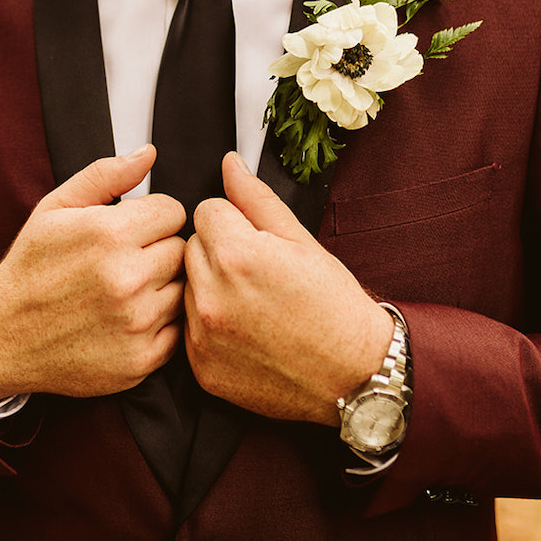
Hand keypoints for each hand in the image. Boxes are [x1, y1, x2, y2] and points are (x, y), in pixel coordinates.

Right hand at [0, 145, 185, 403]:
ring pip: (184, 289)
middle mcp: (127, 278)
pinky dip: (160, 324)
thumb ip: (105, 176)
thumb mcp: (55, 209)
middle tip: (127, 261)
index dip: (153, 217)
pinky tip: (129, 318)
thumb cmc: (31, 269)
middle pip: (182, 249)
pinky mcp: (141, 359)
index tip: (134, 230)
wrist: (1, 338)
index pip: (174, 212)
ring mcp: (136, 323)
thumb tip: (149, 153)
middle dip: (159, 250)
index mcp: (109, 234)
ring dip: (163, 287)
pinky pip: (178, 330)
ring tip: (127, 290)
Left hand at [184, 152, 392, 425]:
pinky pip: (189, 328)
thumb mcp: (302, 242)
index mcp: (237, 255)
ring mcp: (203, 335)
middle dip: (219, 251)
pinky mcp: (201, 367)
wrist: (352, 376)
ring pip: (188, 286)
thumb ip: (256, 199)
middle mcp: (212, 296)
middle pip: (192, 246)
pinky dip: (211, 325)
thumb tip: (230, 165)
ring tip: (254, 303)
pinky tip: (246, 331)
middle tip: (259, 273)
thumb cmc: (335, 308)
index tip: (258, 241)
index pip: (206, 210)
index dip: (235, 221)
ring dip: (211, 287)